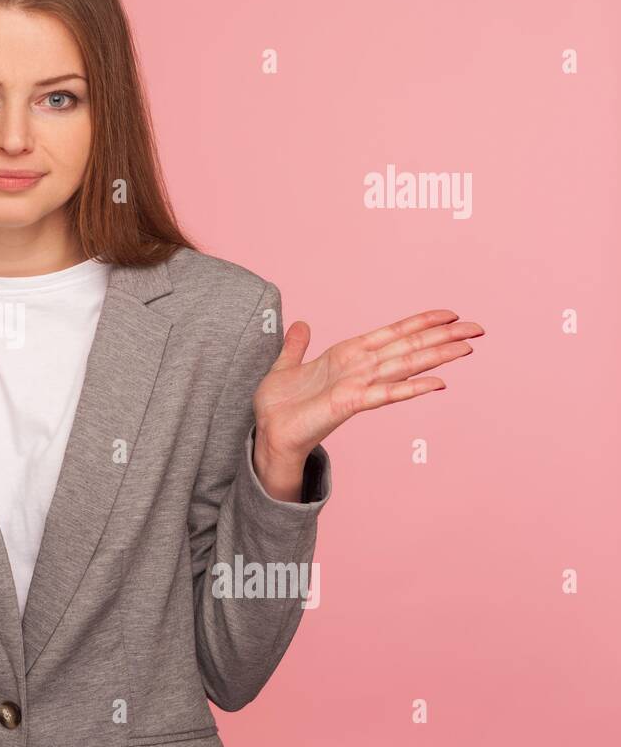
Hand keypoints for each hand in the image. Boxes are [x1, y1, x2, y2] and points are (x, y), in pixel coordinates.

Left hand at [253, 308, 484, 463]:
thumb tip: (300, 324)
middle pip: (408, 347)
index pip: (391, 334)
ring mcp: (358, 386)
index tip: (449, 314)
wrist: (268, 432)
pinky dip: (412, 387)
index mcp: (347, 356)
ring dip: (437, 356)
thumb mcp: (286, 366)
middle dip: (442, 336)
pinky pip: (386, 393)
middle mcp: (359, 369)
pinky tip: (439, 383)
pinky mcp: (351, 404)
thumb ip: (297, 346)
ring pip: (405, 366)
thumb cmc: (279, 405)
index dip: (420, 323)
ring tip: (467, 347)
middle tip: (478, 328)